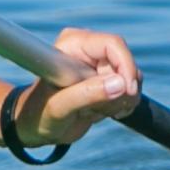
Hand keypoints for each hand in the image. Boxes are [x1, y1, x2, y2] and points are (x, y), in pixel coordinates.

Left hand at [24, 28, 143, 145]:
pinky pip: (131, 90)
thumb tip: (121, 84)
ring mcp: (100, 63)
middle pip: (126, 64)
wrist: (37, 126)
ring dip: (116, 102)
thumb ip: (87, 94)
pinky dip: (121, 106)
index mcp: (73, 43)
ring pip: (131, 79)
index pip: (113, 44)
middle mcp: (89, 48)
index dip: (126, 67)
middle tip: (93, 110)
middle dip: (118, 92)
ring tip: (89, 111)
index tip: (128, 93)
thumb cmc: (40, 113)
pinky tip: (98, 112)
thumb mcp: (59, 107)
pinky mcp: (108, 78)